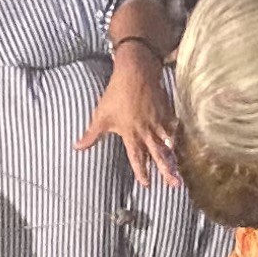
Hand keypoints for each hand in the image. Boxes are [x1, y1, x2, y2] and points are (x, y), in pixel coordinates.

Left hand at [81, 56, 180, 186]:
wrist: (136, 72)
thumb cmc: (116, 94)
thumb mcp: (101, 116)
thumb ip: (91, 136)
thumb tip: (77, 147)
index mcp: (131, 134)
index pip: (137, 158)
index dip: (141, 171)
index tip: (145, 184)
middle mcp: (147, 131)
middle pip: (158, 155)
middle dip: (166, 171)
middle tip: (174, 184)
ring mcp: (159, 122)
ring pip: (168, 145)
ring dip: (174, 159)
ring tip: (180, 171)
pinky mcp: (166, 113)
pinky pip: (173, 129)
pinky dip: (177, 139)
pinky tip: (180, 147)